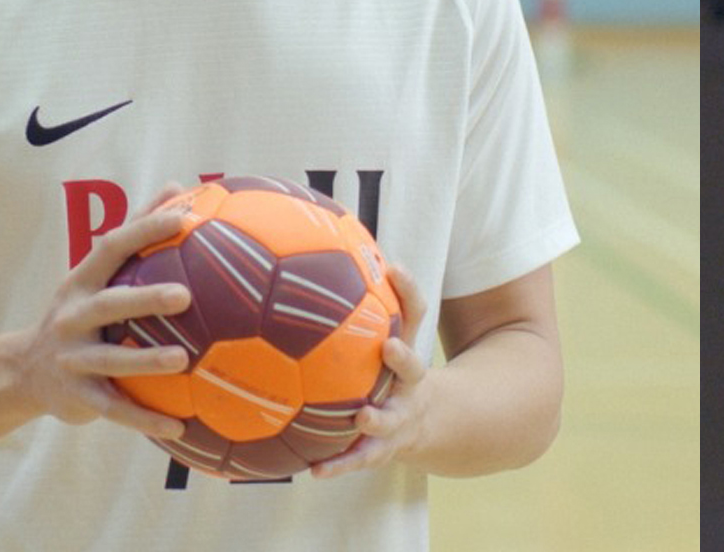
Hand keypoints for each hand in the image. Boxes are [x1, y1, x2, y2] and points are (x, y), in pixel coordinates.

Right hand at [11, 185, 193, 441]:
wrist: (21, 372)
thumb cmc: (79, 312)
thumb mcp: (97, 274)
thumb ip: (136, 233)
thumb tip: (177, 186)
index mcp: (82, 283)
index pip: (112, 248)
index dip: (145, 229)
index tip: (185, 216)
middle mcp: (72, 318)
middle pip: (108, 305)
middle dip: (144, 299)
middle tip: (185, 295)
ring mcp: (72, 359)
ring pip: (110, 362)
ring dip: (145, 362)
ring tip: (182, 360)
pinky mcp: (76, 397)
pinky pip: (114, 409)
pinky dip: (144, 419)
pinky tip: (178, 427)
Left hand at [311, 262, 429, 477]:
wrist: (421, 421)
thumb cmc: (383, 368)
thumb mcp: (379, 335)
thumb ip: (352, 304)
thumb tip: (303, 252)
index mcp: (404, 346)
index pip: (414, 311)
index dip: (408, 289)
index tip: (394, 267)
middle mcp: (407, 381)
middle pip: (413, 366)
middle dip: (404, 356)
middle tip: (389, 345)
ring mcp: (399, 416)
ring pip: (392, 418)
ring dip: (378, 417)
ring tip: (362, 417)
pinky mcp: (383, 449)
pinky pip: (360, 460)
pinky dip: (339, 466)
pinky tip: (314, 471)